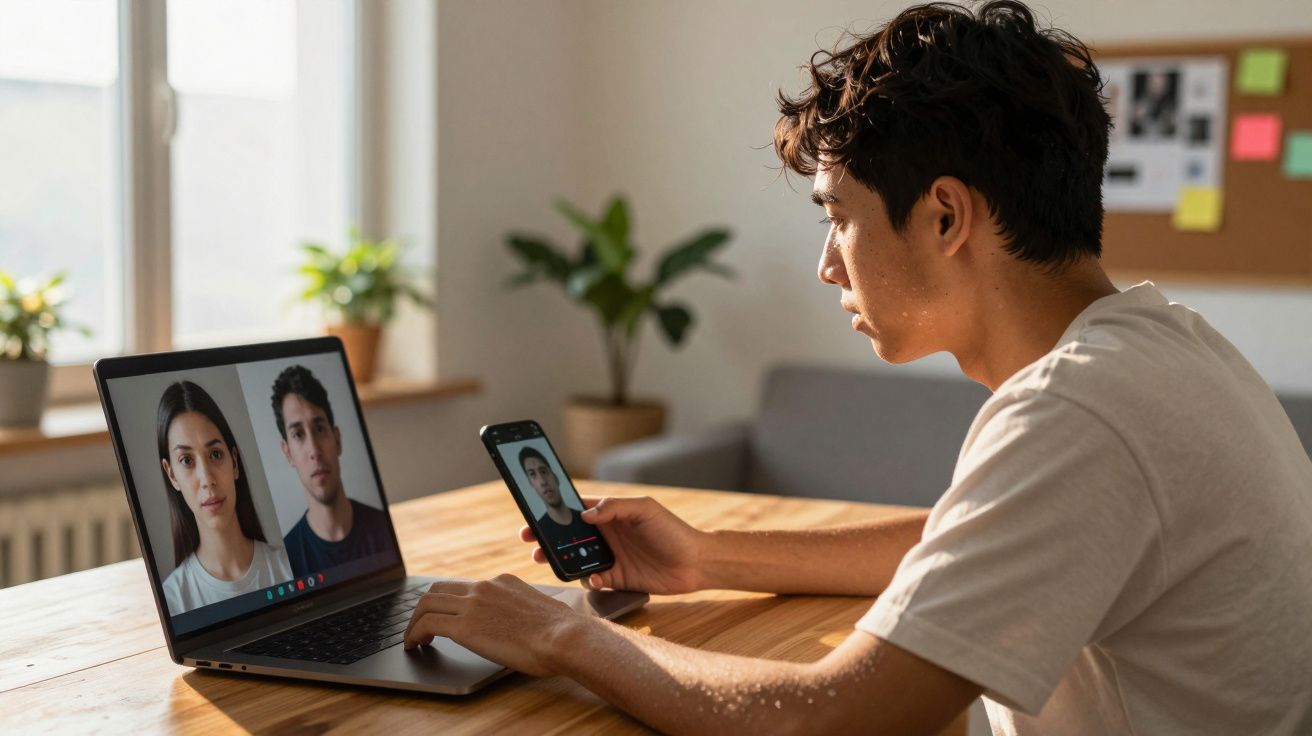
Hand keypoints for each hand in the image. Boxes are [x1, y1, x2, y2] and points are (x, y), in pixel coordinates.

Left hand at [402, 574, 587, 676]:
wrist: (564, 637)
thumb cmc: (560, 632)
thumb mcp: (538, 610)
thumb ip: (521, 610)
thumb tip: (520, 623)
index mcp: (502, 582)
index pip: (465, 587)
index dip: (448, 601)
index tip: (443, 614)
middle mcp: (484, 587)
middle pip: (438, 589)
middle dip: (424, 607)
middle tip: (420, 625)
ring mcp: (472, 604)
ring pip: (426, 603)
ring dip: (414, 621)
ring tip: (412, 638)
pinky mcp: (464, 626)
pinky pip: (427, 624)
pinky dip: (414, 634)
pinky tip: (414, 646)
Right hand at [521, 495, 704, 594]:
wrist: (697, 563)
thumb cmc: (673, 530)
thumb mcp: (646, 510)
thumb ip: (616, 508)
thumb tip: (585, 515)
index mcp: (611, 515)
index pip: (577, 510)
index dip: (555, 512)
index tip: (535, 515)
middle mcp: (607, 535)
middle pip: (570, 536)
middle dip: (549, 539)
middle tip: (532, 543)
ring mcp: (611, 557)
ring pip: (577, 559)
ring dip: (562, 560)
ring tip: (549, 561)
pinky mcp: (617, 579)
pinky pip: (594, 580)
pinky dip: (589, 580)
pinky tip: (593, 578)